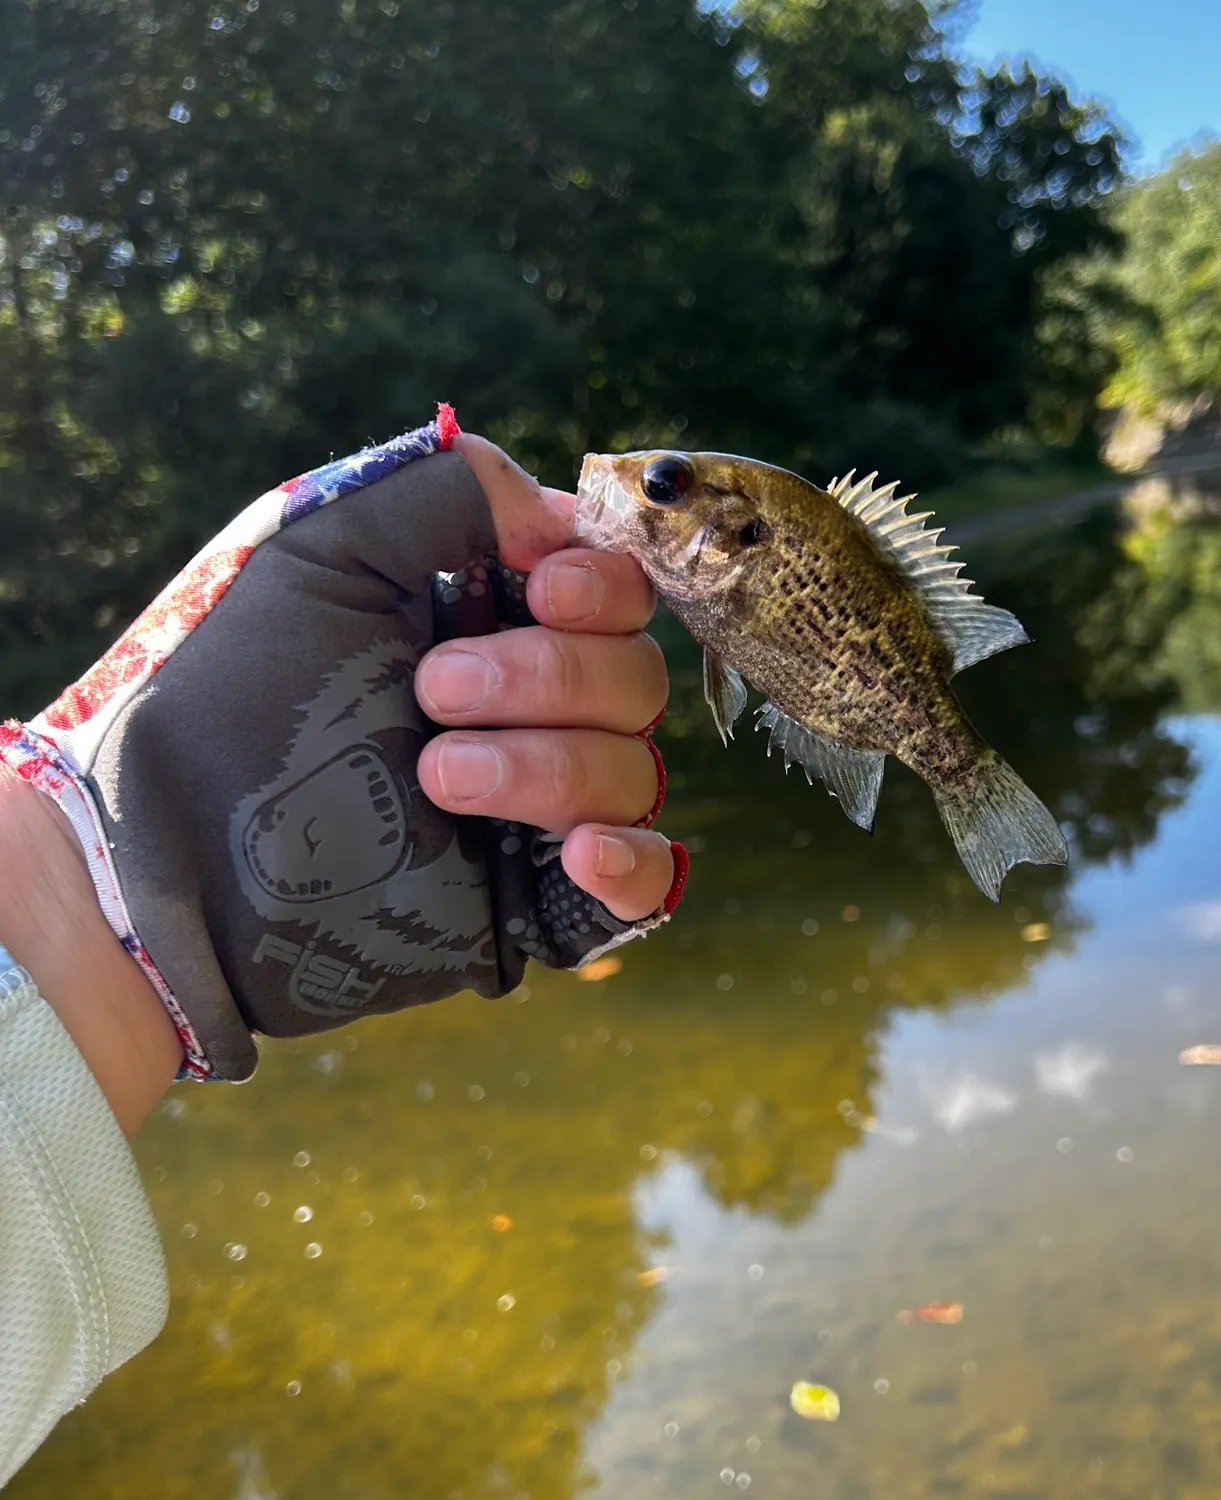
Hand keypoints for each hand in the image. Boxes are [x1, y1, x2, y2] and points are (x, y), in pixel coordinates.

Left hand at [1, 408, 688, 1086]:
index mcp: (486, 620)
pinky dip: (632, 865)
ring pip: (633, 772)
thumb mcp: (315, 551)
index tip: (541, 588)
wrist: (162, 854)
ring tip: (433, 777)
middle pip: (634, 678)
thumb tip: (561, 517)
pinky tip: (579, 853)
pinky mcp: (532, 899)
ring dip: (548, 766)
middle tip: (431, 692)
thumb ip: (441, 493)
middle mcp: (527, 709)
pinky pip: (644, 885)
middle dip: (548, 678)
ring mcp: (535, 806)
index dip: (601, 587)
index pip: (614, 591)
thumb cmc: (220, 692)